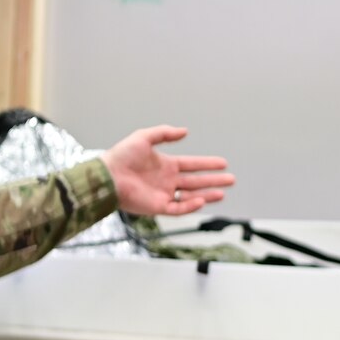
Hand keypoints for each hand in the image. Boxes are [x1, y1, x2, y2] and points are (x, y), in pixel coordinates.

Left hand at [103, 125, 234, 218]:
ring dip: (207, 195)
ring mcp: (163, 195)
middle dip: (213, 181)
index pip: (191, 165)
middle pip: (195, 182)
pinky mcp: (157, 207)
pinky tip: (201, 200)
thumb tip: (185, 131)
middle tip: (231, 179)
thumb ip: (164, 133)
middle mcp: (166, 181)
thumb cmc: (121, 156)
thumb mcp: (143, 137)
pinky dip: (190, 206)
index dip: (207, 164)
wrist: (107, 175)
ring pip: (190, 197)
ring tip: (223, 193)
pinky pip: (177, 209)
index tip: (223, 163)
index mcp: (165, 165)